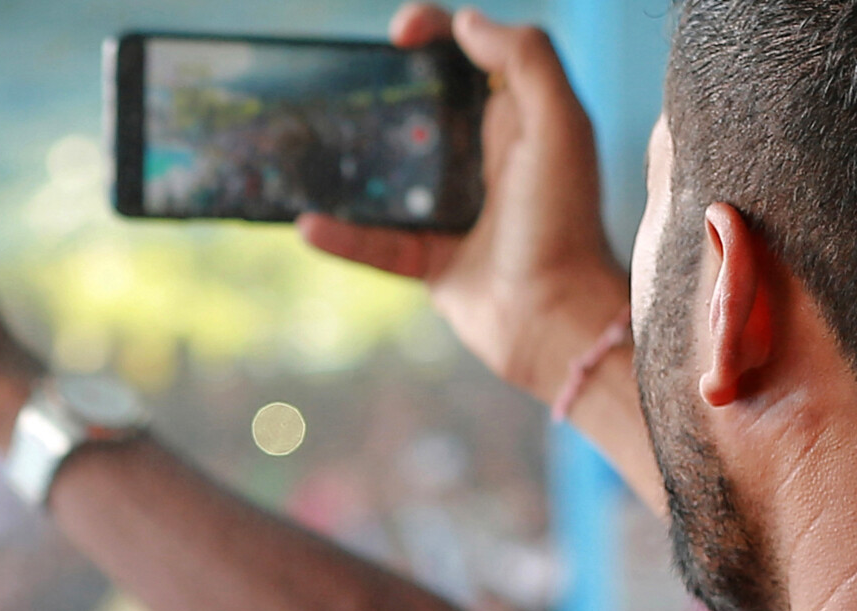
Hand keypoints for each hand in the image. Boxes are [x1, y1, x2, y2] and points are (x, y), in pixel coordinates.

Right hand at [298, 5, 626, 403]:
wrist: (554, 320)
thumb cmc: (563, 223)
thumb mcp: (559, 127)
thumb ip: (526, 62)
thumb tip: (466, 22)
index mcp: (519, 120)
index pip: (471, 56)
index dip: (435, 31)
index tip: (397, 34)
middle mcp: (484, 160)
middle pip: (422, 109)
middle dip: (380, 92)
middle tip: (340, 86)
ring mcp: (454, 212)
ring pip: (391, 175)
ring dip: (350, 162)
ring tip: (309, 147)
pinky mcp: (430, 260)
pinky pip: (374, 242)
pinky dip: (340, 235)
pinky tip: (307, 224)